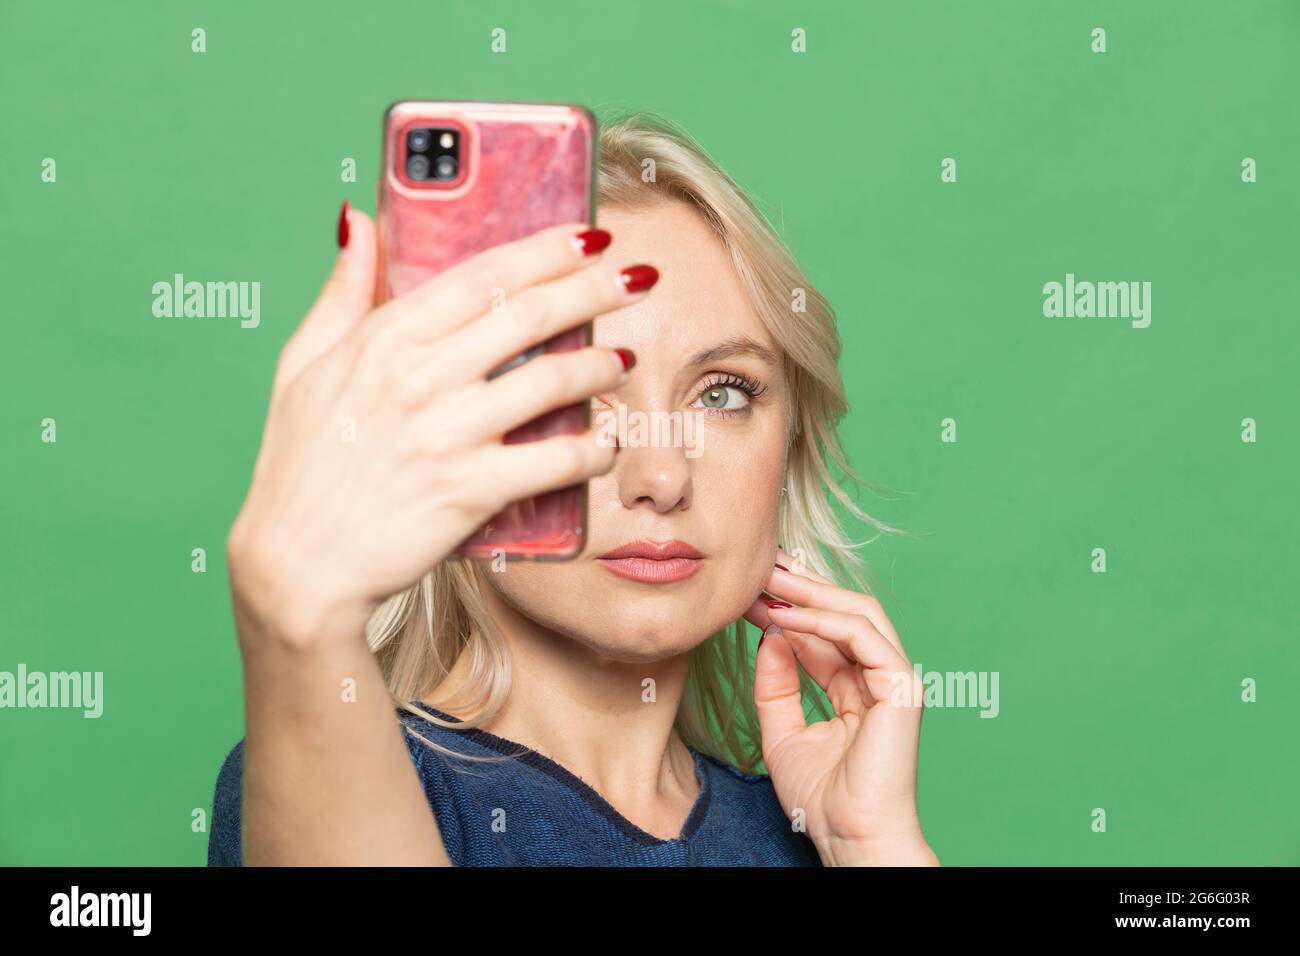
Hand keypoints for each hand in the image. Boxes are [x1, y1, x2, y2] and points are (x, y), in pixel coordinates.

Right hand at [228, 209, 653, 648]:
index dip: (546, 250)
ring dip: (601, 366)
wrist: (297, 566)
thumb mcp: (303, 365)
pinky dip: (592, 450)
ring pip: (551, 382)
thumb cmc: (300, 465)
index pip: (482, 275)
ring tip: (623, 360)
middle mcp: (419, 378)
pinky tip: (609, 441)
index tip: (590, 237)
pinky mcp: (469, 492)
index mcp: (383, 339)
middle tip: (639, 280)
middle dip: (595, 290)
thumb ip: (341, 291)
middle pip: (529, 315)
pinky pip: (553, 462)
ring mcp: (447, 435)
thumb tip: (358, 219)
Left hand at [743, 546, 938, 865]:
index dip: (787, 607)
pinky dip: (823, 620)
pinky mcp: (901, 687)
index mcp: (857, 688)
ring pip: (858, 613)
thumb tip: (771, 634)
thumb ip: (775, 684)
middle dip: (801, 586)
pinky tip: (787, 615)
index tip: (749, 590)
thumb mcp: (781, 731)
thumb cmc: (822, 798)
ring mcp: (895, 680)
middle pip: (844, 613)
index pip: (823, 632)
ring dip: (811, 592)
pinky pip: (863, 636)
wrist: (848, 837)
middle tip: (761, 566)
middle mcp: (878, 678)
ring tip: (770, 579)